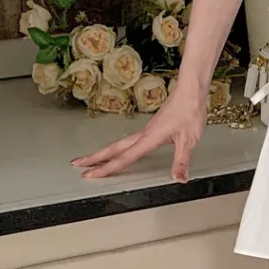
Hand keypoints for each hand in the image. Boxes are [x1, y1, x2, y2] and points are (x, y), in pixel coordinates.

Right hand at [79, 61, 208, 189]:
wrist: (191, 90)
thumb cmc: (190, 110)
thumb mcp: (189, 140)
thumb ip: (181, 161)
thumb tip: (178, 179)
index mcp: (149, 138)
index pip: (124, 158)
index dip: (106, 168)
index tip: (90, 174)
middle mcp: (144, 134)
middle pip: (114, 148)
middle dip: (95, 158)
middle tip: (78, 164)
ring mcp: (146, 131)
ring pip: (119, 144)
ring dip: (103, 153)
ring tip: (91, 160)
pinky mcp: (150, 129)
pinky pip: (128, 141)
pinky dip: (117, 149)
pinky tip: (117, 152)